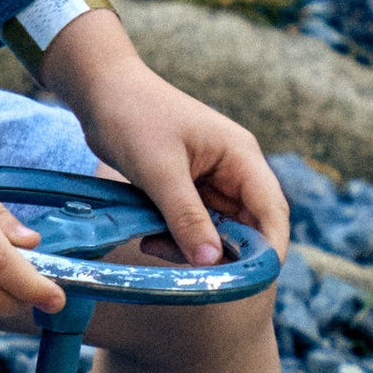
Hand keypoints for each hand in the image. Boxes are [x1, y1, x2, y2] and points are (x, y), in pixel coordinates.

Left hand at [36, 11, 289, 266]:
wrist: (100, 90)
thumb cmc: (133, 117)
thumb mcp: (159, 171)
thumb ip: (186, 216)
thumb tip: (211, 261)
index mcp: (240, 157)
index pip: (271, 211)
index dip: (269, 249)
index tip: (251, 282)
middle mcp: (233, 171)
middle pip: (247, 228)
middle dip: (221, 254)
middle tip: (187, 270)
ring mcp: (210, 181)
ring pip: (216, 232)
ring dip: (191, 248)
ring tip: (153, 244)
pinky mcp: (186, 189)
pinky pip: (192, 225)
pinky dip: (174, 238)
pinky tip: (147, 236)